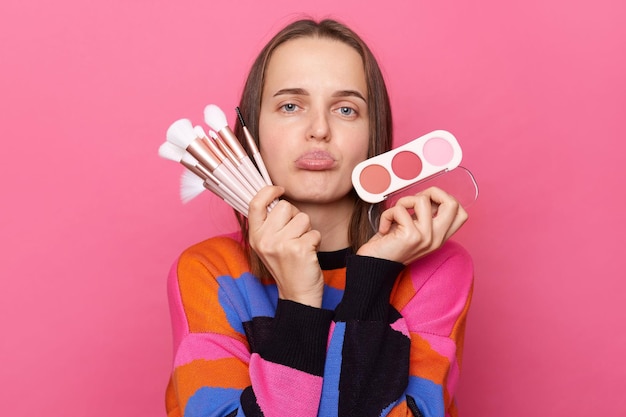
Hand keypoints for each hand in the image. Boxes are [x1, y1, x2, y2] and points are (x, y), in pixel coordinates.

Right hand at [247, 186, 324, 307]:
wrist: (297, 294)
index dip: (269, 191)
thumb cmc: (286, 266)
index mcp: (255, 236)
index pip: (255, 203)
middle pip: (285, 206)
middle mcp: (264, 240)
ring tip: (302, 245)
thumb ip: (269, 223)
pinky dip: (316, 242)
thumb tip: (276, 195)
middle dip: (295, 216)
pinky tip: (309, 254)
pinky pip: (314, 232)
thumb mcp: (269, 245)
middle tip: (295, 234)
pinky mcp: (298, 249)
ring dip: (307, 230)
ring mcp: (280, 244)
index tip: (280, 190)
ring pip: (303, 218)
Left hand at [357, 187, 467, 263]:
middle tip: (415, 202)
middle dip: (432, 192)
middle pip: (452, 203)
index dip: (444, 198)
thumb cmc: (390, 245)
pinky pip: (399, 209)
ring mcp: (426, 238)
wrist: (374, 266)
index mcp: (439, 237)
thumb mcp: (413, 229)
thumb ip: (424, 216)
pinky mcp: (411, 236)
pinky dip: (387, 214)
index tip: (426, 201)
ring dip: (403, 202)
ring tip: (395, 215)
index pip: (461, 213)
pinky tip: (384, 227)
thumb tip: (427, 195)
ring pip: (422, 200)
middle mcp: (436, 239)